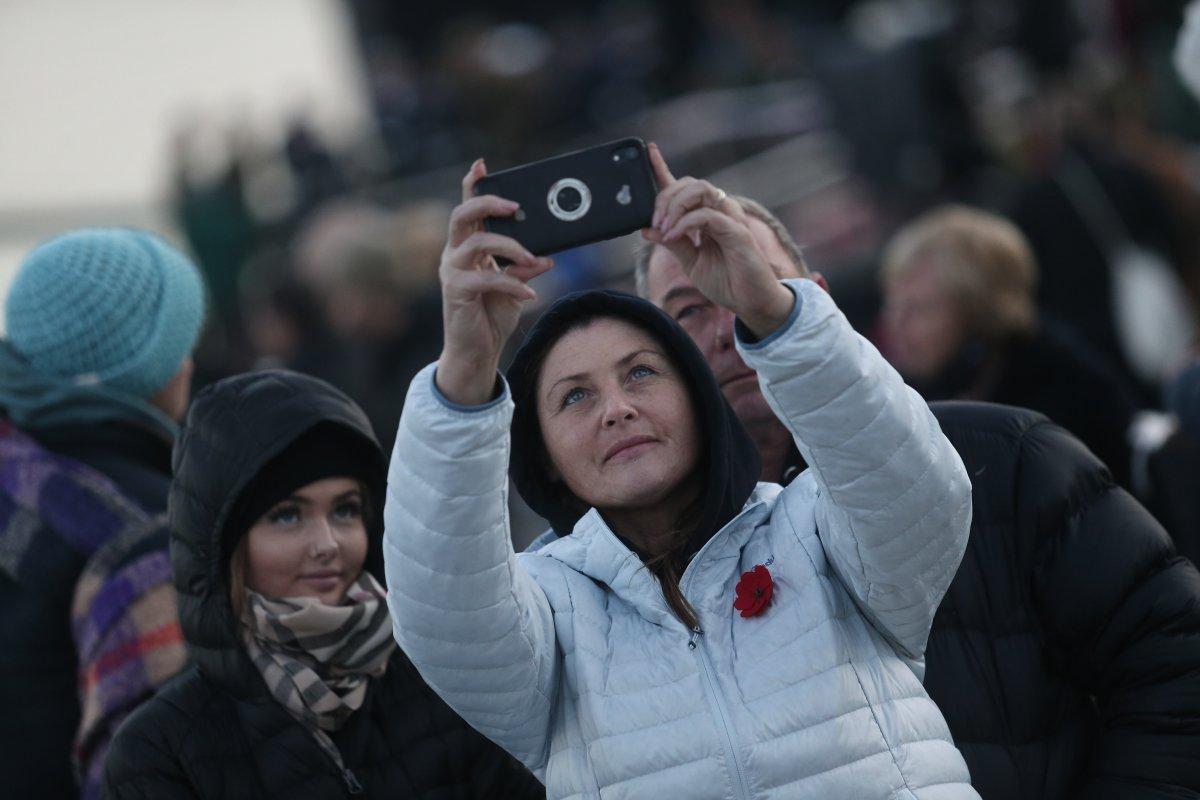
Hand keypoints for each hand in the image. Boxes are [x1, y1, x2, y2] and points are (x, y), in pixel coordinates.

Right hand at [437, 159, 553, 404]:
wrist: (477, 350)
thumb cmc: (491, 314)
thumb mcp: (515, 286)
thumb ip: (526, 268)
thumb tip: (548, 255)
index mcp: (467, 246)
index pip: (466, 208)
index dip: (472, 184)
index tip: (482, 165)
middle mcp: (455, 254)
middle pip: (462, 214)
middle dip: (489, 203)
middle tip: (516, 206)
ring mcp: (452, 271)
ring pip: (478, 242)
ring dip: (510, 246)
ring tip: (532, 256)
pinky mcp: (456, 291)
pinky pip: (488, 277)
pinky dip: (513, 282)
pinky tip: (530, 293)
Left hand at [642, 143, 793, 337]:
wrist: (751, 302)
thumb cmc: (726, 281)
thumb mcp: (690, 261)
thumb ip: (672, 243)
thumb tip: (646, 228)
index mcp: (706, 216)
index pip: (683, 187)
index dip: (665, 168)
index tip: (649, 151)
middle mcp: (719, 211)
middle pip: (689, 183)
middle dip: (665, 197)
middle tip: (655, 222)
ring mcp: (730, 218)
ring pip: (700, 190)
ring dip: (676, 205)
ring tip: (665, 227)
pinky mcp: (737, 231)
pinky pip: (707, 215)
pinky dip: (686, 223)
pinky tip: (674, 236)